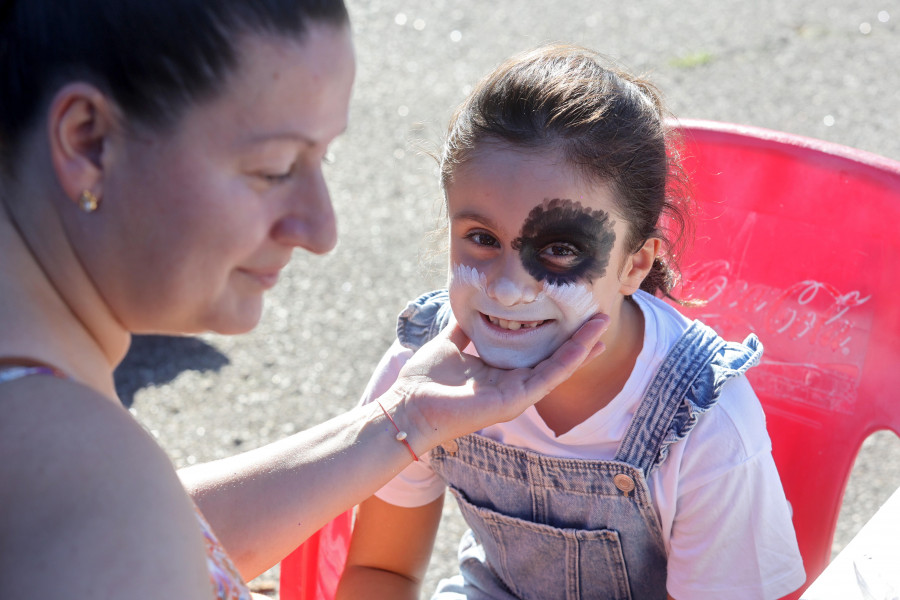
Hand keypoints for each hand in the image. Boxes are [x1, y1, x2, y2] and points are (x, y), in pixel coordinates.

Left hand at [385, 313, 609, 450]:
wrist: (407, 406)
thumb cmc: (424, 380)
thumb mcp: (450, 344)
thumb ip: (466, 329)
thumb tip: (471, 306)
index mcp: (500, 373)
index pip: (537, 352)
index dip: (559, 335)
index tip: (577, 315)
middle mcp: (513, 385)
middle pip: (555, 359)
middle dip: (580, 339)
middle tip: (603, 317)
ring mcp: (516, 395)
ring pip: (558, 368)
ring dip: (582, 347)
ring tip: (603, 326)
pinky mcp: (514, 402)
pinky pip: (548, 378)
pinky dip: (568, 361)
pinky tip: (585, 345)